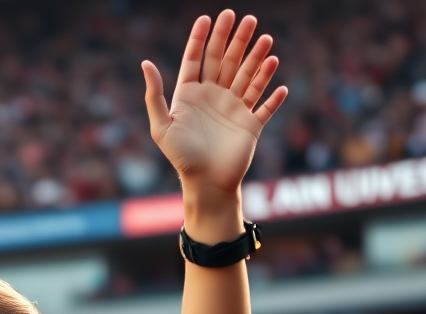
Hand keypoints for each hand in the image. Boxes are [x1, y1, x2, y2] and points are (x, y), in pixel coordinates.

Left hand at [142, 11, 286, 198]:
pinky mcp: (250, 125)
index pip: (196, 60)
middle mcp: (213, 98)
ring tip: (266, 39)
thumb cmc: (181, 158)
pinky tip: (280, 84)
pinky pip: (265, 107)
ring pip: (248, 77)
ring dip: (258, 59)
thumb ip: (154, 95)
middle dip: (236, 39)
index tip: (208, 17)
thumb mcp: (162, 127)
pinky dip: (274, 97)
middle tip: (247, 17)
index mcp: (191, 96)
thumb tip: (145, 63)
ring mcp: (233, 110)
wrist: (205, 183)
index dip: (201, 38)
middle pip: (225, 61)